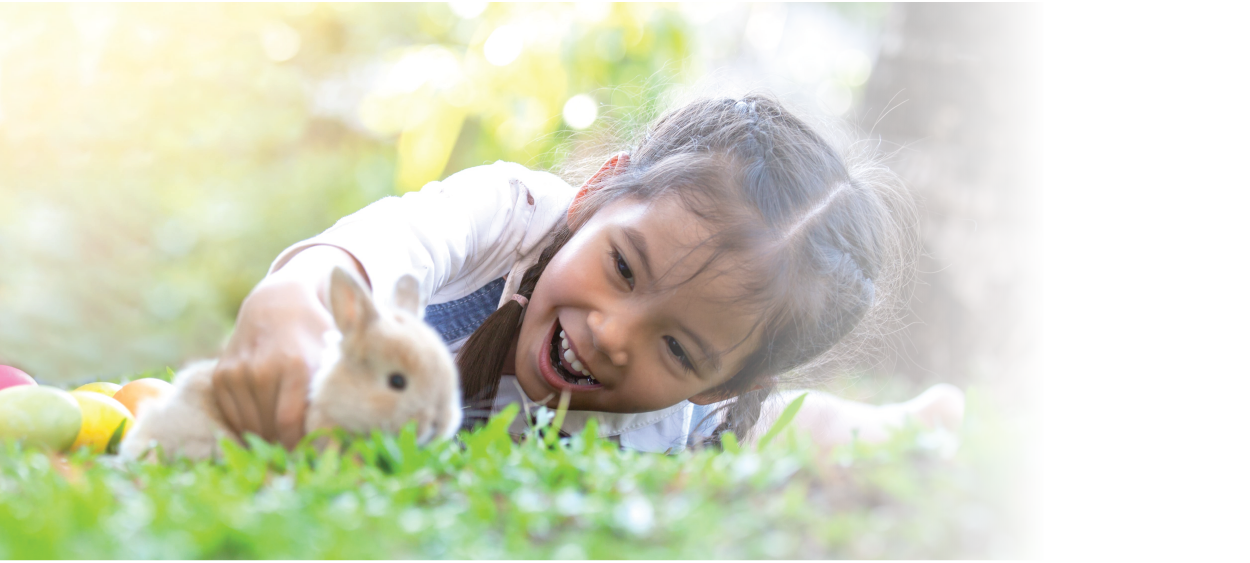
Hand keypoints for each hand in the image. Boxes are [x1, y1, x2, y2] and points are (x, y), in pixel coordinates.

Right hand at [211, 278, 334, 448]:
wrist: (277, 306)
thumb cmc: (313, 336)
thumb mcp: (331, 356)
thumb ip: (335, 390)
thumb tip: (346, 434)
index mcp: (293, 365)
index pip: (289, 422)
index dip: (297, 444)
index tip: (308, 453)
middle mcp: (260, 369)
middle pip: (270, 427)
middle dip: (285, 443)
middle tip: (299, 447)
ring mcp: (237, 373)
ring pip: (250, 426)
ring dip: (267, 436)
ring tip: (284, 434)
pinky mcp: (222, 377)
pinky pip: (235, 418)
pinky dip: (250, 425)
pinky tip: (266, 419)